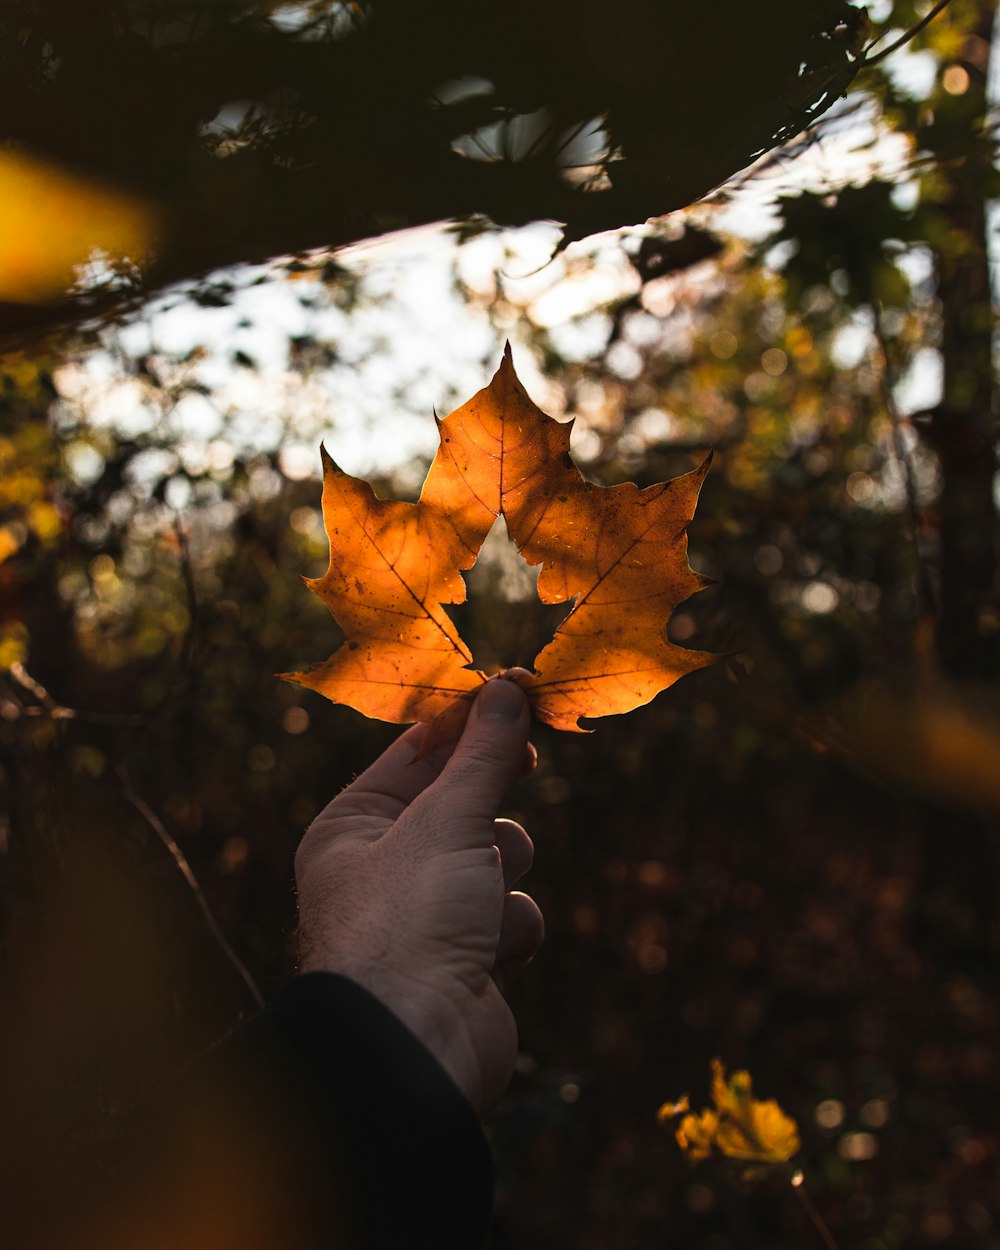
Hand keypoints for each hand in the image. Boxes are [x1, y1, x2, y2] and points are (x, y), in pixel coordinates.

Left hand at [294, 676, 543, 1113]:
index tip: (517, 690)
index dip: (468, 723)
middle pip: (460, 801)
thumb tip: (507, 688)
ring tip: (486, 894)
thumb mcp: (447, 820)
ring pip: (496, 856)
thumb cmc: (408, 922)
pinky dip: (511, 928)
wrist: (417, 1048)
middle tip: (530, 757)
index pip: (416, 754)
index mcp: (354, 826)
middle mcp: (384, 867)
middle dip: (490, 799)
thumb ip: (483, 755)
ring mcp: (427, 915)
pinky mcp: (468, 957)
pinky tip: (493, 952)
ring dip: (503, 870)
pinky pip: (511, 913)